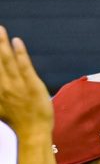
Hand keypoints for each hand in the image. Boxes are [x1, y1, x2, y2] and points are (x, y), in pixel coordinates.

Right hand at [0, 27, 52, 141]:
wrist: (32, 133)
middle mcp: (2, 85)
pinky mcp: (32, 85)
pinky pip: (24, 66)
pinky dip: (20, 53)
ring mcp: (17, 85)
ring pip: (7, 60)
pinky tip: (16, 41)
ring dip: (2, 43)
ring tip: (0, 29)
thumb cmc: (17, 121)